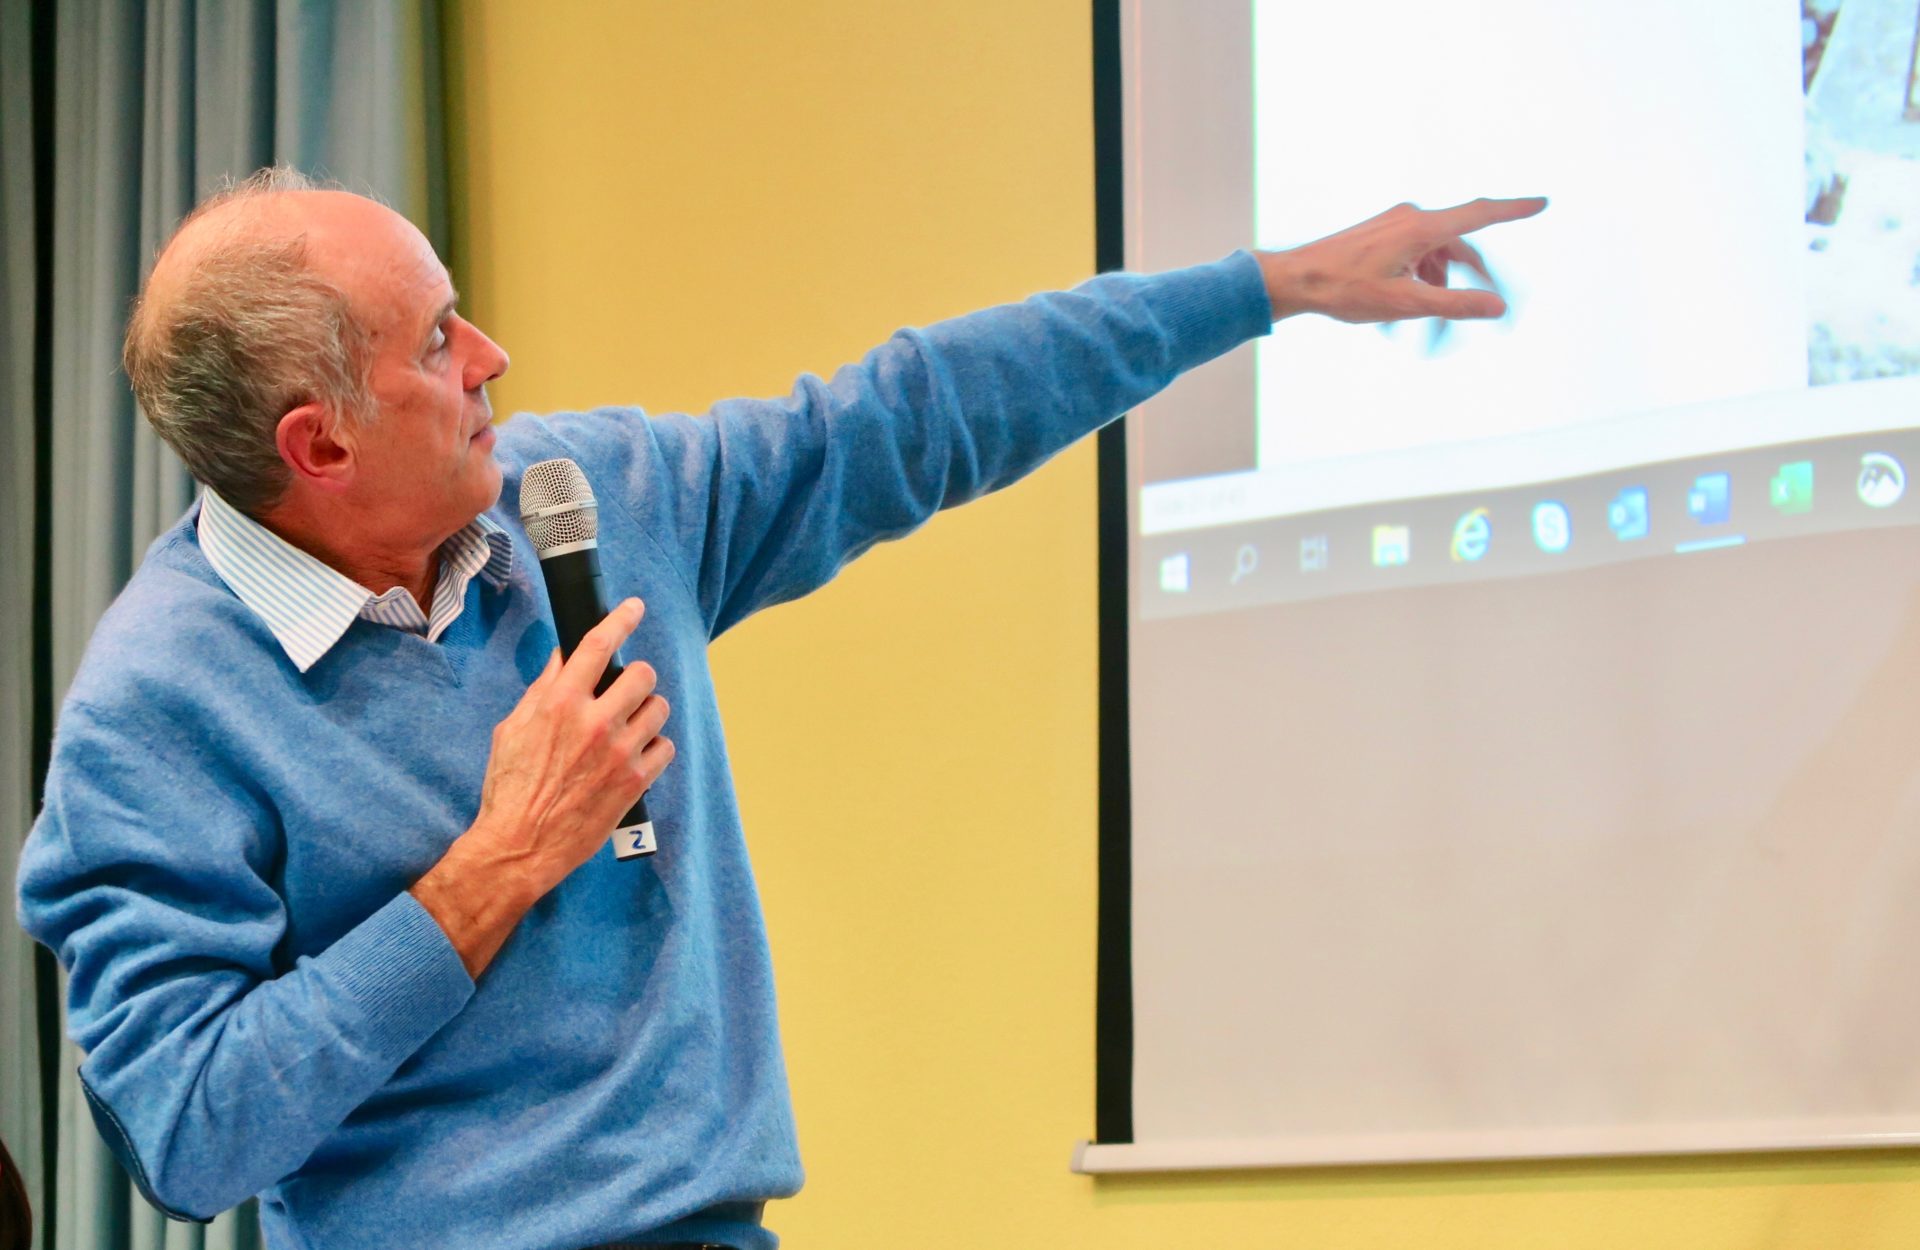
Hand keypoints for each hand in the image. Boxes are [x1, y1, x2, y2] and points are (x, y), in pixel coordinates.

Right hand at [468, 597, 673, 894]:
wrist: (520, 845)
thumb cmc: (510, 788)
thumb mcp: (513, 728)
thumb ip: (544, 689)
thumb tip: (564, 656)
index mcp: (560, 703)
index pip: (598, 645)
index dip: (621, 619)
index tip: (634, 608)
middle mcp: (594, 722)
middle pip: (642, 674)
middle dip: (635, 678)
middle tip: (624, 691)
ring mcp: (619, 753)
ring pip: (659, 709)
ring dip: (647, 712)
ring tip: (629, 726)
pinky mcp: (635, 782)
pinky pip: (665, 747)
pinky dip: (654, 748)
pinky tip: (635, 755)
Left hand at [1256, 196, 1546, 324]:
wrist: (1295, 279)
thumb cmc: (1345, 290)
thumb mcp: (1407, 304)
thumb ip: (1456, 305)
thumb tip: (1498, 307)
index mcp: (1422, 229)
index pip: (1481, 214)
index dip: (1514, 210)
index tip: (1542, 203)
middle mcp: (1411, 219)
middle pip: (1459, 246)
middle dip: (1473, 278)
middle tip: (1489, 304)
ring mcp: (1394, 225)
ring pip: (1435, 254)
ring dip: (1441, 284)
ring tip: (1427, 320)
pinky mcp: (1380, 235)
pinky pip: (1415, 254)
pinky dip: (1421, 277)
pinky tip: (1405, 304)